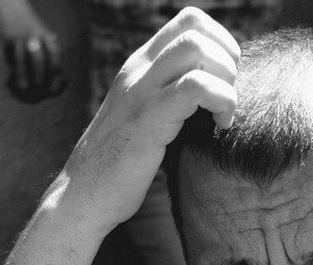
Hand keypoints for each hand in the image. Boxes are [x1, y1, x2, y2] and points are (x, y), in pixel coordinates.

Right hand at [4, 33, 66, 102]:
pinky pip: (10, 57)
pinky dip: (12, 66)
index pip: (54, 54)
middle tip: (40, 85)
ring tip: (24, 87)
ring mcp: (19, 39)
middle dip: (39, 74)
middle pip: (38, 59)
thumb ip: (50, 51)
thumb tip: (59, 76)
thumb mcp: (44, 34)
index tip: (56, 76)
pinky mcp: (7, 40)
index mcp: (46, 36)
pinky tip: (14, 73)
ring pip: (21, 60)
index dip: (55, 67)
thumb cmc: (32, 27)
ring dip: (23, 75)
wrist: (12, 8)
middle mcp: (34, 37)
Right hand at [59, 7, 238, 234]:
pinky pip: (195, 88)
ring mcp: (141, 92)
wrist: (84, 195)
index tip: (225, 82)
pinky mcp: (148, 120)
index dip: (221, 43)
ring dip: (226, 80)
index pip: (188, 21)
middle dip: (228, 60)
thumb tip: (210, 98)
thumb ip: (169, 100)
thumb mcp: (145, 121)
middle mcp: (138, 70)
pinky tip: (220, 126)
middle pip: (196, 27)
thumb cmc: (120, 167)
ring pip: (197, 49)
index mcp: (140, 68)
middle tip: (228, 98)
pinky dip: (222, 102)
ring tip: (223, 114)